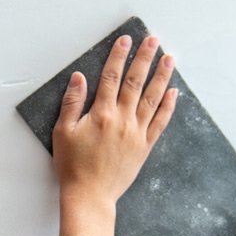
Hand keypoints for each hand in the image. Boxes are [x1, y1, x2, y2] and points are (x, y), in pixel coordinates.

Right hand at [52, 33, 177, 204]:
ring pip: (152, 98)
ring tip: (169, 58)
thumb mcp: (62, 132)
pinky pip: (160, 122)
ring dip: (162, 76)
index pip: (111, 77)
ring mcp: (136, 133)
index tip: (125, 40)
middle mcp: (122, 120)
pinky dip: (168, 106)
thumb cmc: (72, 166)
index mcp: (101, 114)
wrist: (89, 195)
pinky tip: (173, 92)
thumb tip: (79, 78)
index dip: (118, 56)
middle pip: (135, 82)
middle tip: (153, 40)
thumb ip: (72, 103)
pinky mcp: (144, 146)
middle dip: (144, 58)